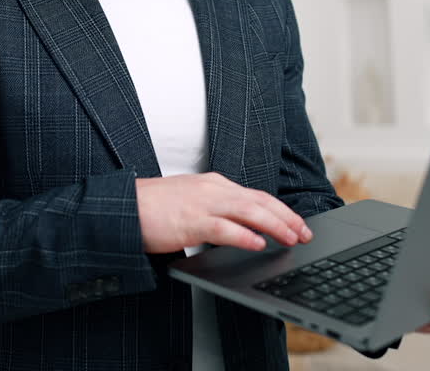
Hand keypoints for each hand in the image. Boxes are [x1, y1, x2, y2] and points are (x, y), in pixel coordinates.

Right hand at [135, 173, 313, 253]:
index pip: (256, 196)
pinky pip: (223, 228)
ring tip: (291, 238)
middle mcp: (212, 189)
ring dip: (274, 225)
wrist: (124, 207)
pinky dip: (244, 235)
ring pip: (248, 211)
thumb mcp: (191, 204)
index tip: (298, 224)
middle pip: (259, 201)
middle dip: (286, 218)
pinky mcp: (190, 221)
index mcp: (214, 185)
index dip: (281, 210)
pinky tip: (259, 243)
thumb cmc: (153, 210)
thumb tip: (242, 228)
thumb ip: (216, 212)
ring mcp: (202, 203)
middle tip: (305, 233)